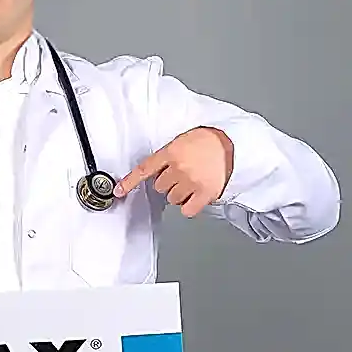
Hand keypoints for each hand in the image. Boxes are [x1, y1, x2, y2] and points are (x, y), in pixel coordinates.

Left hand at [114, 126, 233, 216]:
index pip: (144, 169)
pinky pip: (186, 210)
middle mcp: (179, 168)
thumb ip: (167, 155)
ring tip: (192, 181)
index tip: (119, 191)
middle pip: (160, 187)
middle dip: (169, 183)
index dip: (129, 182)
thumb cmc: (207, 141)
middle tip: (182, 174)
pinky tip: (195, 196)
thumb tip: (154, 172)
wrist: (232, 144)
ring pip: (172, 199)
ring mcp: (192, 181)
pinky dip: (189, 206)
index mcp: (171, 152)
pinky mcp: (204, 194)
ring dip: (179, 194)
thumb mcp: (182, 141)